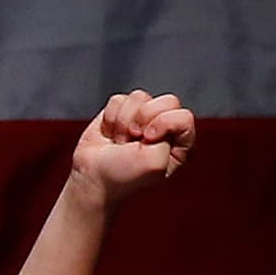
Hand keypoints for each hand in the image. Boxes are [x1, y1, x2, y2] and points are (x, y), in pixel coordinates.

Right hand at [69, 90, 194, 204]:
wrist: (92, 177)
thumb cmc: (124, 176)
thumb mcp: (156, 162)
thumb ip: (168, 132)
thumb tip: (151, 112)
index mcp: (182, 143)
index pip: (184, 117)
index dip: (164, 124)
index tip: (147, 140)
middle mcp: (166, 127)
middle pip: (167, 101)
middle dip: (144, 118)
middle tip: (134, 139)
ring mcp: (143, 118)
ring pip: (140, 98)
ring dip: (125, 121)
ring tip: (120, 141)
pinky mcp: (121, 112)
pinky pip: (119, 100)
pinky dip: (111, 118)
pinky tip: (110, 134)